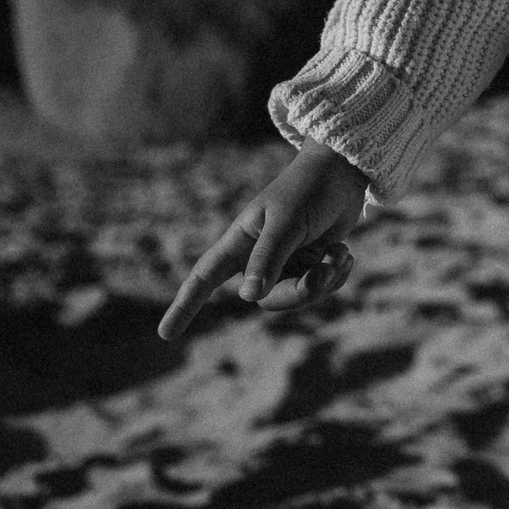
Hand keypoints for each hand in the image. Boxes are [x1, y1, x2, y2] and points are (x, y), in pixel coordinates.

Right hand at [157, 141, 370, 339]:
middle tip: (325, 271)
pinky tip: (344, 254)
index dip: (184, 306)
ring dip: (324, 281)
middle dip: (299, 291)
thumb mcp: (287, 222)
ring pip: (296, 297)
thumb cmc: (308, 189)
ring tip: (340, 254)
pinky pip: (318, 289)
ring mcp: (285, 262)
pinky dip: (335, 275)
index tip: (165, 335)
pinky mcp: (309, 264)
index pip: (204, 278)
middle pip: (265, 299)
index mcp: (240, 241)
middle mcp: (258, 256)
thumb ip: (268, 258)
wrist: (343, 172)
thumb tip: (248, 297)